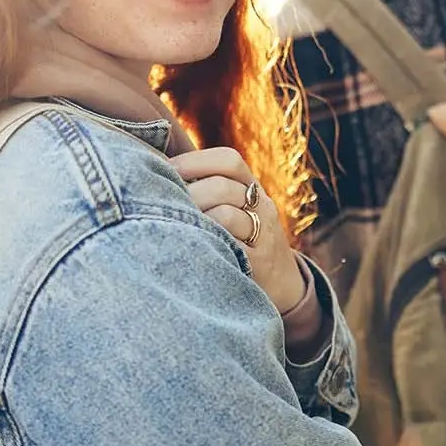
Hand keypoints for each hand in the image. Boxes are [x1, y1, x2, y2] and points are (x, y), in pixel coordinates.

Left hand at [172, 148, 305, 312]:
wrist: (285, 285)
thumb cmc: (246, 242)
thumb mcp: (239, 210)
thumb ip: (210, 190)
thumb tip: (159, 169)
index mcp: (253, 189)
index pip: (229, 161)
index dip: (195, 161)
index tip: (168, 169)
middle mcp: (262, 207)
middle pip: (222, 187)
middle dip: (188, 193)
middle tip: (163, 204)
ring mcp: (263, 235)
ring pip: (225, 215)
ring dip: (194, 219)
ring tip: (174, 226)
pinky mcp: (259, 264)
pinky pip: (230, 247)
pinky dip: (207, 243)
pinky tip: (190, 246)